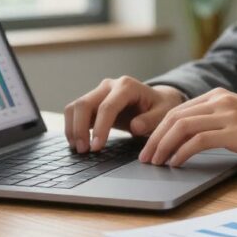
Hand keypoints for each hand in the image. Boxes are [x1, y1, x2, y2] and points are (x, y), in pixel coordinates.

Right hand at [64, 76, 185, 152]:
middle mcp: (109, 86)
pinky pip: (75, 112)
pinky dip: (72, 128)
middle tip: (84, 151)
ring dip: (72, 128)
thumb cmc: (159, 107)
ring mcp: (98, 92)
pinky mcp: (92, 102)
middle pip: (84, 104)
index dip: (100, 128)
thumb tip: (135, 126)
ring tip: (79, 149)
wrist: (155, 101)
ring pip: (75, 107)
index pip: (107, 107)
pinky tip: (77, 143)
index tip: (96, 147)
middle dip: (80, 128)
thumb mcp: (163, 113)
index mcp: (127, 86)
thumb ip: (151, 120)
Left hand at [138, 88, 236, 166]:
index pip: (178, 110)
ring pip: (181, 127)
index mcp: (219, 95)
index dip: (158, 128)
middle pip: (174, 117)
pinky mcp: (235, 132)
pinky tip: (176, 163)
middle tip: (145, 157)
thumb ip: (217, 122)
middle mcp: (220, 100)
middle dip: (154, 138)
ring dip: (163, 146)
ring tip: (156, 162)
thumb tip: (190, 140)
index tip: (149, 145)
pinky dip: (182, 152)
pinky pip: (198, 140)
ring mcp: (227, 115)